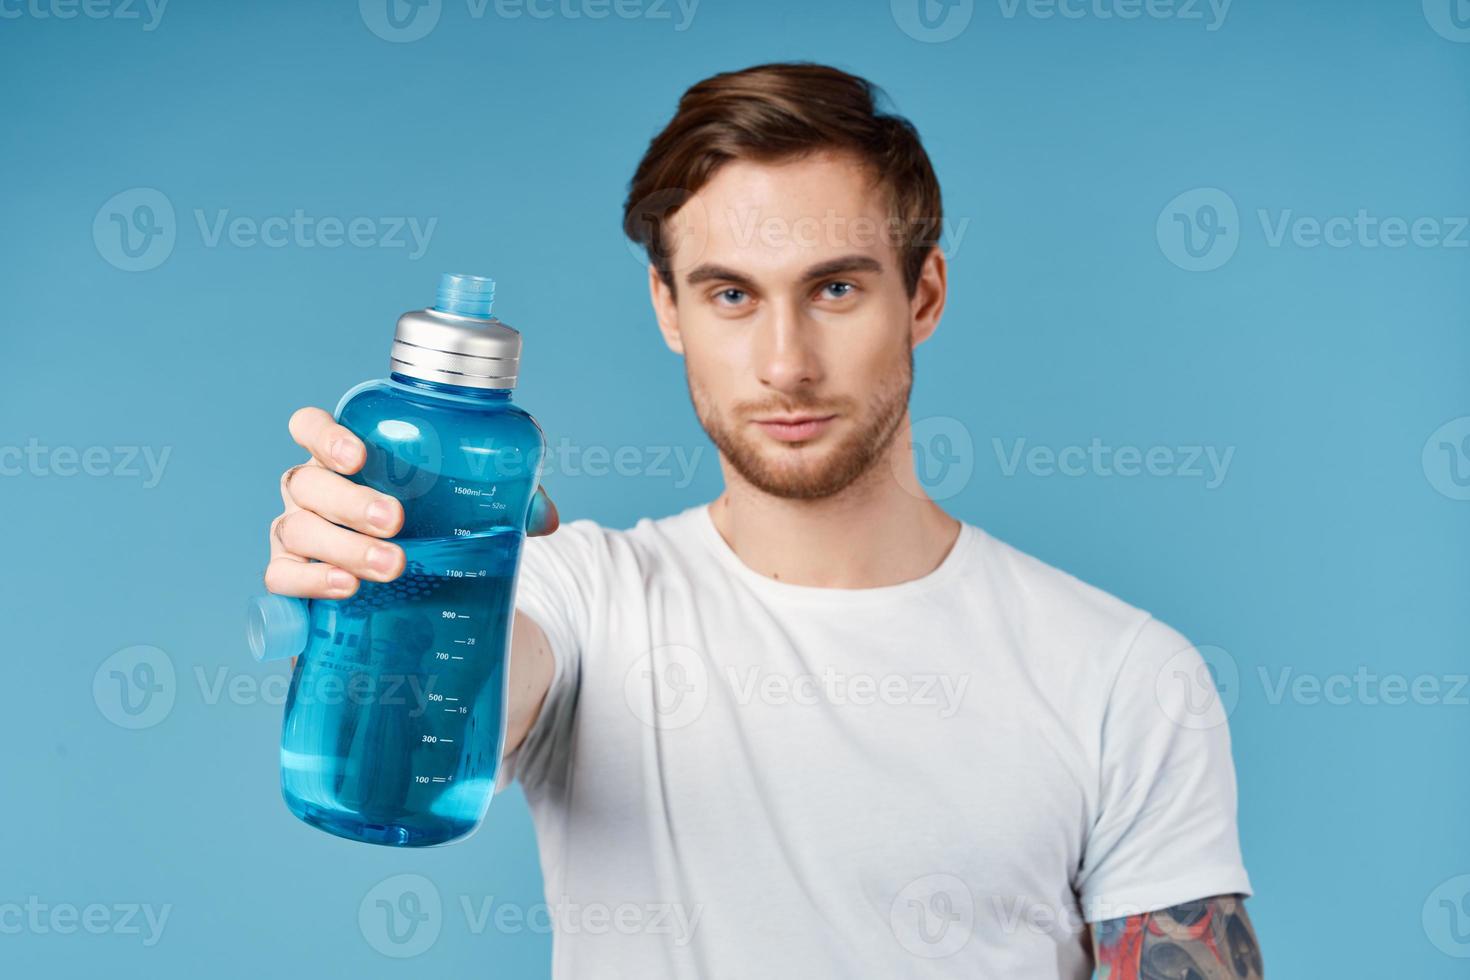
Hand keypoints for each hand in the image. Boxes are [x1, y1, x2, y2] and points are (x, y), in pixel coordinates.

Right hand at [263, 406, 558, 598]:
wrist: (404, 602)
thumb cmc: (428, 532)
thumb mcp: (465, 510)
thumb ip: (503, 501)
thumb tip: (543, 518)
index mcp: (343, 460)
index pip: (309, 428)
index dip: (324, 435)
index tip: (359, 455)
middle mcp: (310, 493)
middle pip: (304, 483)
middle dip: (349, 501)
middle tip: (396, 522)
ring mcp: (296, 537)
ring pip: (296, 531)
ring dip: (343, 547)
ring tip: (393, 566)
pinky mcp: (294, 585)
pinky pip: (281, 579)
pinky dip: (310, 582)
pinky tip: (346, 589)